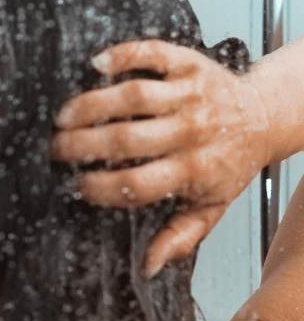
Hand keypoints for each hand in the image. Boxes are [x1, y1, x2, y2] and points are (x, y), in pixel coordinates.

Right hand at [52, 40, 270, 276]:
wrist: (264, 117)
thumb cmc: (230, 163)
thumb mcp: (210, 207)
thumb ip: (179, 237)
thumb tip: (148, 266)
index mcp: (196, 172)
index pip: (135, 184)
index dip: (99, 187)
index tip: (77, 186)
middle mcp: (194, 132)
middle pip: (127, 139)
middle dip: (81, 145)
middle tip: (56, 149)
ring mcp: (192, 95)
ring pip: (133, 95)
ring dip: (90, 105)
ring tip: (63, 116)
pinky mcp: (189, 63)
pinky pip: (152, 54)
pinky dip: (121, 55)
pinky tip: (95, 65)